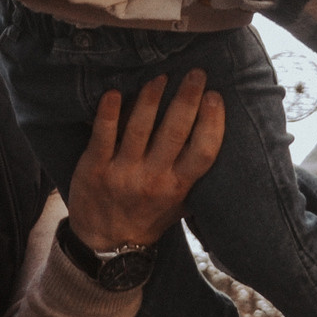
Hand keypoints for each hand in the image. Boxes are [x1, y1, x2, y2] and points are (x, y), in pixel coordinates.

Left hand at [65, 70, 226, 250]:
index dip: (212, 122)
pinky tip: (114, 91)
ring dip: (151, 98)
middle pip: (174, 132)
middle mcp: (152, 179)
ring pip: (139, 128)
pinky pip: (102, 135)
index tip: (216, 96)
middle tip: (196, 73)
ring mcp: (122, 173)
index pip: (203, 152)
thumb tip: (222, 144)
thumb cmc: (148, 217)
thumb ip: (197, 180)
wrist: (104, 243)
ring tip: (161, 77)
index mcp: (178, 187)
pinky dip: (108, 112)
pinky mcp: (94, 168)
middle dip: (187, 99)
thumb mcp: (180, 206)